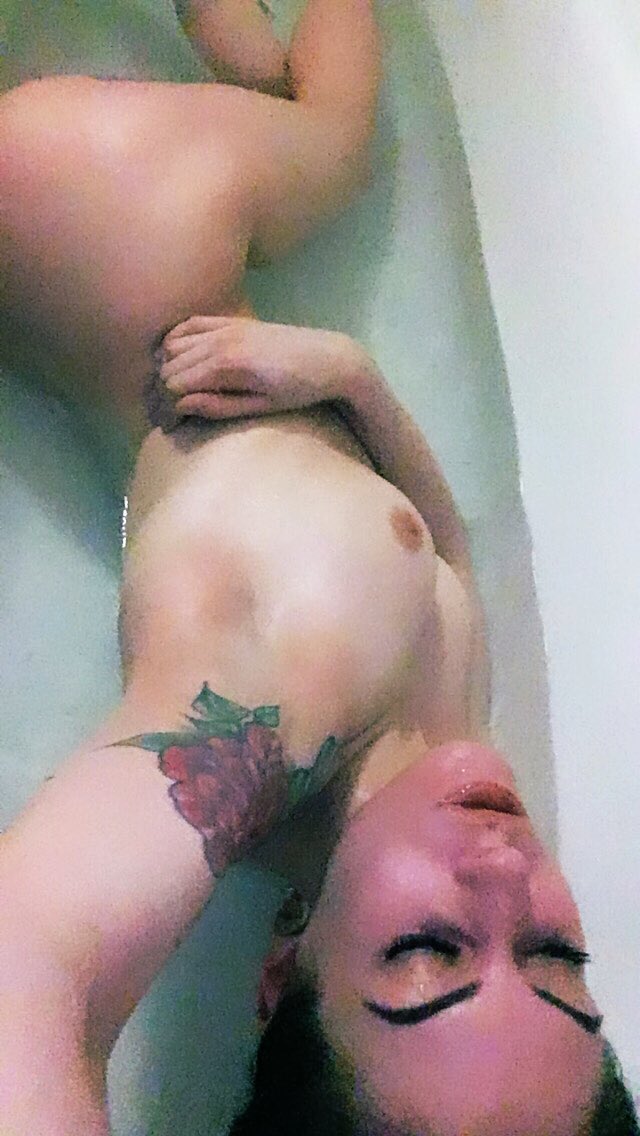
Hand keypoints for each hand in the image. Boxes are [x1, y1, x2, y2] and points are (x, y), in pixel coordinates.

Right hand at [158, 315, 357, 422]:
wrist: (329, 358)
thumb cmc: (299, 391)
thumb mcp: (261, 407)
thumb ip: (219, 406)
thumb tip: (180, 406)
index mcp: (227, 366)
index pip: (174, 385)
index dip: (165, 409)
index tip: (168, 427)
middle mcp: (220, 341)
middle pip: (168, 367)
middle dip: (159, 394)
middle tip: (164, 416)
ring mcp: (224, 327)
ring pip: (172, 346)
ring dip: (165, 370)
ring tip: (171, 393)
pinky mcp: (230, 320)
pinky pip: (188, 325)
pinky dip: (174, 341)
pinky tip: (177, 360)